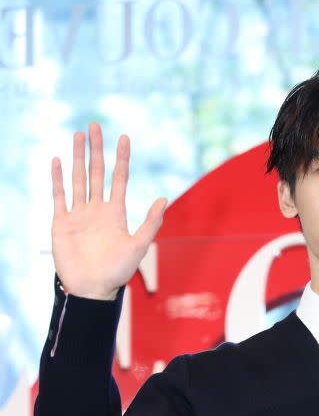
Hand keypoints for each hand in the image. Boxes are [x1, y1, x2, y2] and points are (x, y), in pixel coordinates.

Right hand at [51, 122, 166, 300]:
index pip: (119, 179)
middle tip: (94, 125)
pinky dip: (58, 179)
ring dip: (77, 157)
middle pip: (96, 172)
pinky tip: (57, 161)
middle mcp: (97, 210)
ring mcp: (79, 215)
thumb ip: (150, 223)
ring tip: (77, 135)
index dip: (121, 158)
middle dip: (96, 149)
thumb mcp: (139, 247)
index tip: (124, 137)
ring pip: (78, 179)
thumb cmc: (117, 273)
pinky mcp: (62, 223)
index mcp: (115, 213)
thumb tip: (163, 198)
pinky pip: (59, 196)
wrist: (92, 290)